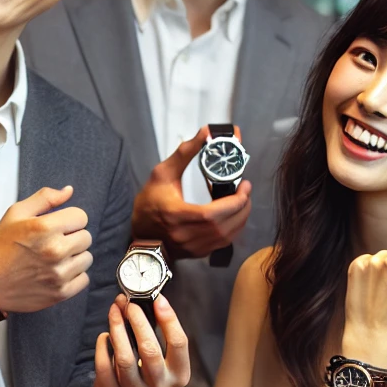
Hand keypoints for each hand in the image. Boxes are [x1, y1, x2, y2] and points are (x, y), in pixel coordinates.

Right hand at [0, 186, 92, 313]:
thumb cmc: (1, 246)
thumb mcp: (16, 213)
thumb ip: (45, 198)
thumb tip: (69, 190)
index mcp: (44, 228)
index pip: (81, 217)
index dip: (69, 219)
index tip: (57, 226)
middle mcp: (55, 251)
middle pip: (86, 237)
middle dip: (72, 237)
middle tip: (53, 243)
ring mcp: (59, 274)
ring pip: (87, 258)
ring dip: (74, 257)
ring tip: (54, 259)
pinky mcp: (60, 293)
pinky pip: (84, 279)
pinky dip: (74, 276)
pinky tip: (57, 273)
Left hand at [94, 294, 192, 386]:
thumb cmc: (145, 368)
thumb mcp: (160, 354)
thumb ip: (156, 331)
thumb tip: (142, 299)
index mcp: (179, 374)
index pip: (179, 343)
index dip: (169, 319)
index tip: (157, 299)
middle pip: (150, 351)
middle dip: (138, 322)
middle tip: (129, 305)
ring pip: (125, 359)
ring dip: (118, 330)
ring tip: (114, 312)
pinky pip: (105, 368)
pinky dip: (102, 348)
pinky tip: (104, 336)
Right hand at [132, 128, 252, 259]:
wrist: (140, 235)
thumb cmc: (149, 203)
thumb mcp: (162, 174)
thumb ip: (185, 153)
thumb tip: (206, 132)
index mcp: (176, 215)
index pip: (212, 214)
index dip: (234, 202)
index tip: (244, 185)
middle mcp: (186, 235)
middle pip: (225, 226)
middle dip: (243, 207)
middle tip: (246, 190)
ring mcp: (194, 247)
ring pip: (228, 236)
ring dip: (241, 217)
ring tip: (242, 200)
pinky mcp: (199, 253)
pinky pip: (224, 243)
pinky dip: (233, 228)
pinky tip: (233, 214)